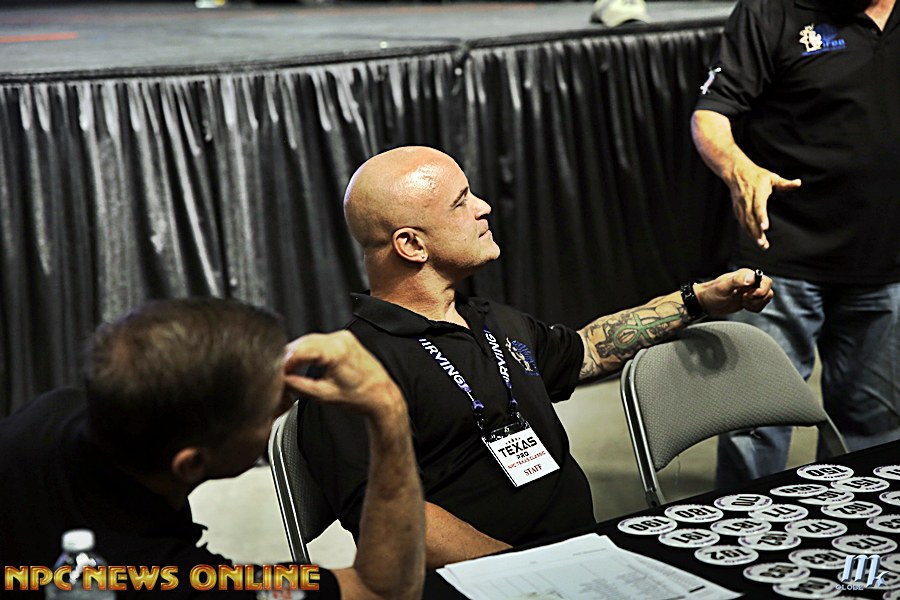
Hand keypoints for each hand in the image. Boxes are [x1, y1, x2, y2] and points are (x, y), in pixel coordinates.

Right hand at [283, 331, 402, 417]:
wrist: (380, 395)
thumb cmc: (359, 396)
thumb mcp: (323, 395)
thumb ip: (298, 386)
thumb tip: (281, 380)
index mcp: (336, 350)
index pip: (299, 351)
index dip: (284, 363)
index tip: (277, 373)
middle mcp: (340, 339)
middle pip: (302, 342)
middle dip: (288, 357)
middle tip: (279, 373)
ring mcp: (343, 336)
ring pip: (309, 340)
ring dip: (297, 353)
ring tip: (290, 370)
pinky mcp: (344, 338)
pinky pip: (319, 341)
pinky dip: (309, 350)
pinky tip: (304, 361)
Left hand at [695, 268, 773, 316]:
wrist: (706, 303)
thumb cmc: (712, 293)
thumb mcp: (723, 287)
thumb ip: (737, 280)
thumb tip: (750, 278)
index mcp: (746, 275)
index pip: (766, 281)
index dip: (759, 290)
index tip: (746, 295)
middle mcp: (751, 281)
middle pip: (768, 290)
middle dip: (757, 298)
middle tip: (743, 299)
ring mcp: (751, 291)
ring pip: (766, 298)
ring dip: (755, 303)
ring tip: (742, 302)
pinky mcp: (750, 300)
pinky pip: (761, 305)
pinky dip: (754, 308)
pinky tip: (743, 305)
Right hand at [727, 157, 799, 249]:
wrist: (737, 173)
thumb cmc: (757, 175)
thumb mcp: (772, 177)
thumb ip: (784, 183)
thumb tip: (798, 183)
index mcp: (757, 193)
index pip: (759, 207)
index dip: (761, 218)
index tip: (765, 228)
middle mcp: (747, 201)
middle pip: (751, 219)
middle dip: (756, 232)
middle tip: (764, 244)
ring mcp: (741, 206)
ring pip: (745, 223)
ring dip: (752, 234)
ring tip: (761, 244)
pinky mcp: (737, 209)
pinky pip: (742, 222)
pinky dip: (747, 231)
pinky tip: (754, 238)